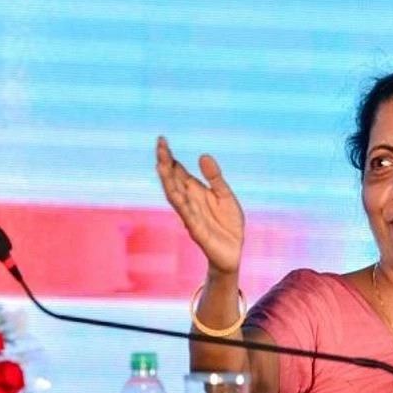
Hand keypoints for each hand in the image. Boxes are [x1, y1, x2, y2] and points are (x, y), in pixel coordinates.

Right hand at [155, 137, 243, 273]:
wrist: (233, 252)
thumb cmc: (227, 224)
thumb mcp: (225, 195)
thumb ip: (215, 177)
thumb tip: (203, 155)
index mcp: (195, 192)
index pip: (178, 172)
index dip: (170, 158)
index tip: (162, 141)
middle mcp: (189, 202)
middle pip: (173, 181)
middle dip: (166, 164)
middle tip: (160, 146)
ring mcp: (191, 216)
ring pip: (175, 197)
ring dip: (168, 181)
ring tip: (161, 164)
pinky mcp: (197, 231)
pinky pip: (188, 216)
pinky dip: (182, 205)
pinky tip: (175, 193)